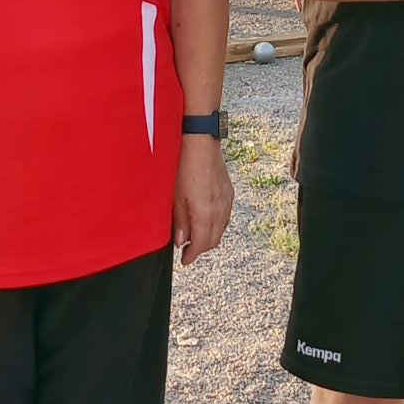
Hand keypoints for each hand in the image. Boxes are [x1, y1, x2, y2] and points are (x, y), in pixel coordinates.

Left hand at [173, 137, 234, 265]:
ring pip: (220, 229)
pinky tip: (206, 220)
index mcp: (205, 213)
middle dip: (200, 248)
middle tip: (187, 250)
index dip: (192, 255)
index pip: (201, 243)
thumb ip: (180, 221)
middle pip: (213, 240)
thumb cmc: (184, 165)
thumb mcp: (175, 196)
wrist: (201, 142)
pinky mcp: (228, 192)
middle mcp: (219, 210)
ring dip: (209, 236)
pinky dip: (215, 224)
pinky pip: (225, 216)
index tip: (185, 261)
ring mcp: (226, 200)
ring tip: (194, 236)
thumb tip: (182, 241)